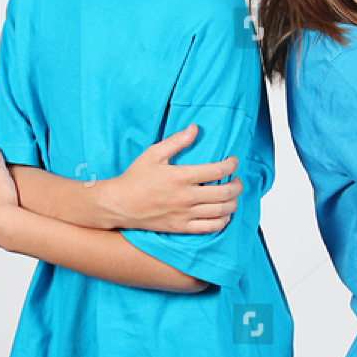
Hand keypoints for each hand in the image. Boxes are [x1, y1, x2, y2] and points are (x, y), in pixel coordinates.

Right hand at [102, 125, 241, 232]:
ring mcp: (185, 214)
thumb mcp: (153, 154)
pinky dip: (222, 221)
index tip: (233, 161)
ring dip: (233, 202)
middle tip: (236, 180)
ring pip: (221, 211)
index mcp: (181, 176)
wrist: (120, 204)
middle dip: (237, 185)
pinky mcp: (181, 227)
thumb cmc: (135, 178)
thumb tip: (194, 128)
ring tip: (232, 196)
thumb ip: (176, 141)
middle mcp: (186, 197)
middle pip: (225, 192)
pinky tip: (223, 214)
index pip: (217, 170)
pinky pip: (210, 227)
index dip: (231, 165)